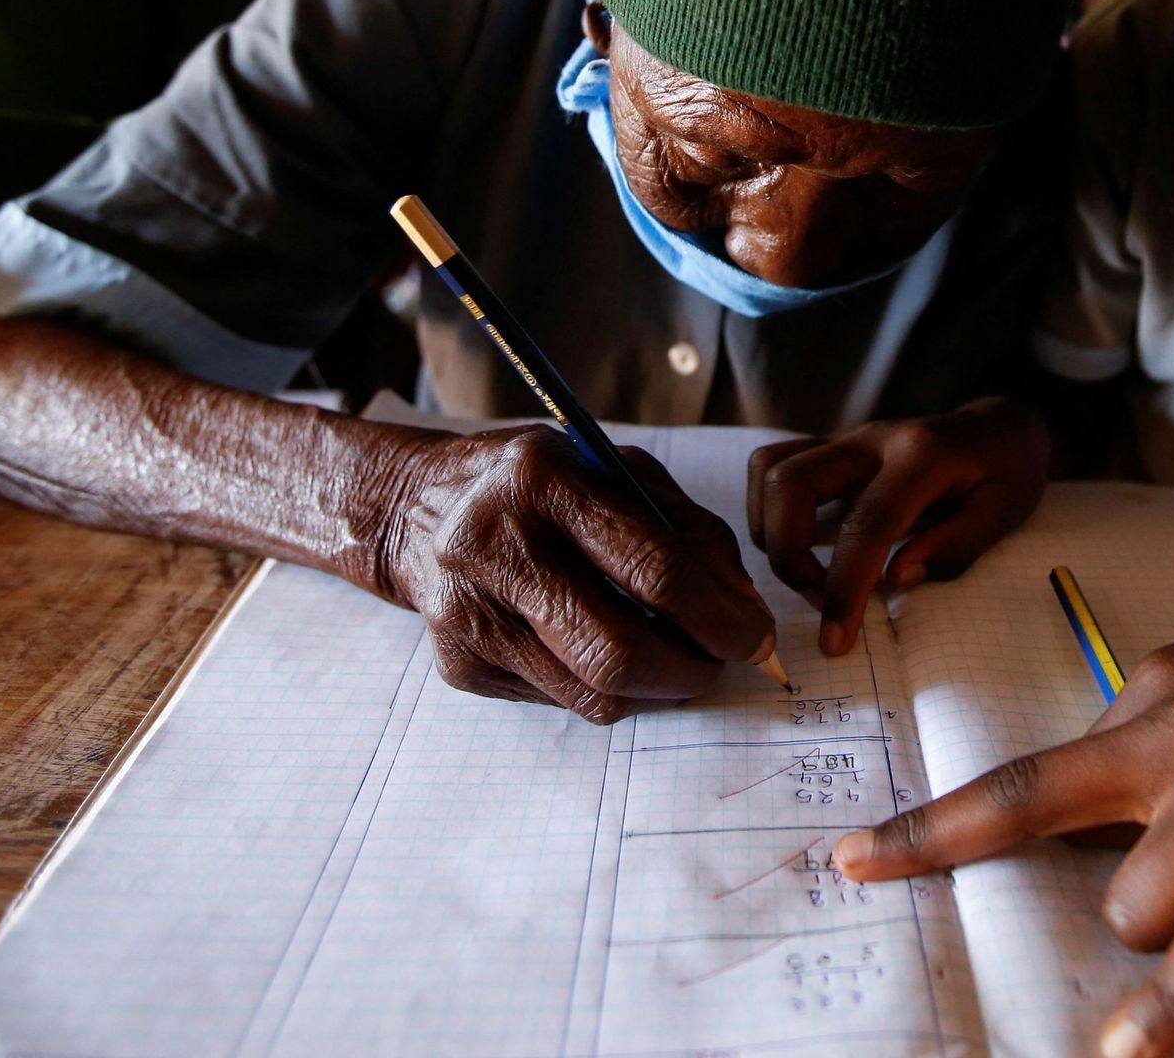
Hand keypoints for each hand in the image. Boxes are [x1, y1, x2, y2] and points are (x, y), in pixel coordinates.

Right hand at [365, 424, 775, 722]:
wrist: (417, 508)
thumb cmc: (540, 485)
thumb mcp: (618, 472)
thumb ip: (690, 531)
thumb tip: (746, 611)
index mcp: (542, 480)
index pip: (653, 568)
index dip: (719, 615)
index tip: (756, 637)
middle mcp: (492, 545)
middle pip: (618, 650)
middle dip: (691, 669)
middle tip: (721, 663)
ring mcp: (467, 613)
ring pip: (593, 692)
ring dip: (657, 689)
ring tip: (677, 660)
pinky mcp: (458, 665)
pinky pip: (562, 701)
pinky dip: (607, 688)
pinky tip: (609, 652)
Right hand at [747, 398, 1049, 655]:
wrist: (1000, 427)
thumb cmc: (1007, 473)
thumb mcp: (1003, 512)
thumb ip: (953, 546)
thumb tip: (896, 578)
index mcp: (921, 456)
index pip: (866, 523)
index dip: (844, 586)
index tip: (835, 638)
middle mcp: (872, 439)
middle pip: (791, 483)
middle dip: (788, 553)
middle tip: (818, 598)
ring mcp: (846, 439)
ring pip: (770, 470)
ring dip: (772, 531)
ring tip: (809, 575)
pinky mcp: (832, 448)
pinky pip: (775, 466)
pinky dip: (770, 510)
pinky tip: (799, 545)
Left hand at [834, 625, 1173, 1056]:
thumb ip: (1153, 754)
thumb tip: (1079, 843)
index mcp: (1159, 681)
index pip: (1031, 773)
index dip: (938, 825)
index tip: (854, 857)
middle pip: (1062, 840)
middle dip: (1044, 887)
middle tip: (1013, 881)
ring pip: (1139, 911)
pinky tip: (1133, 1049)